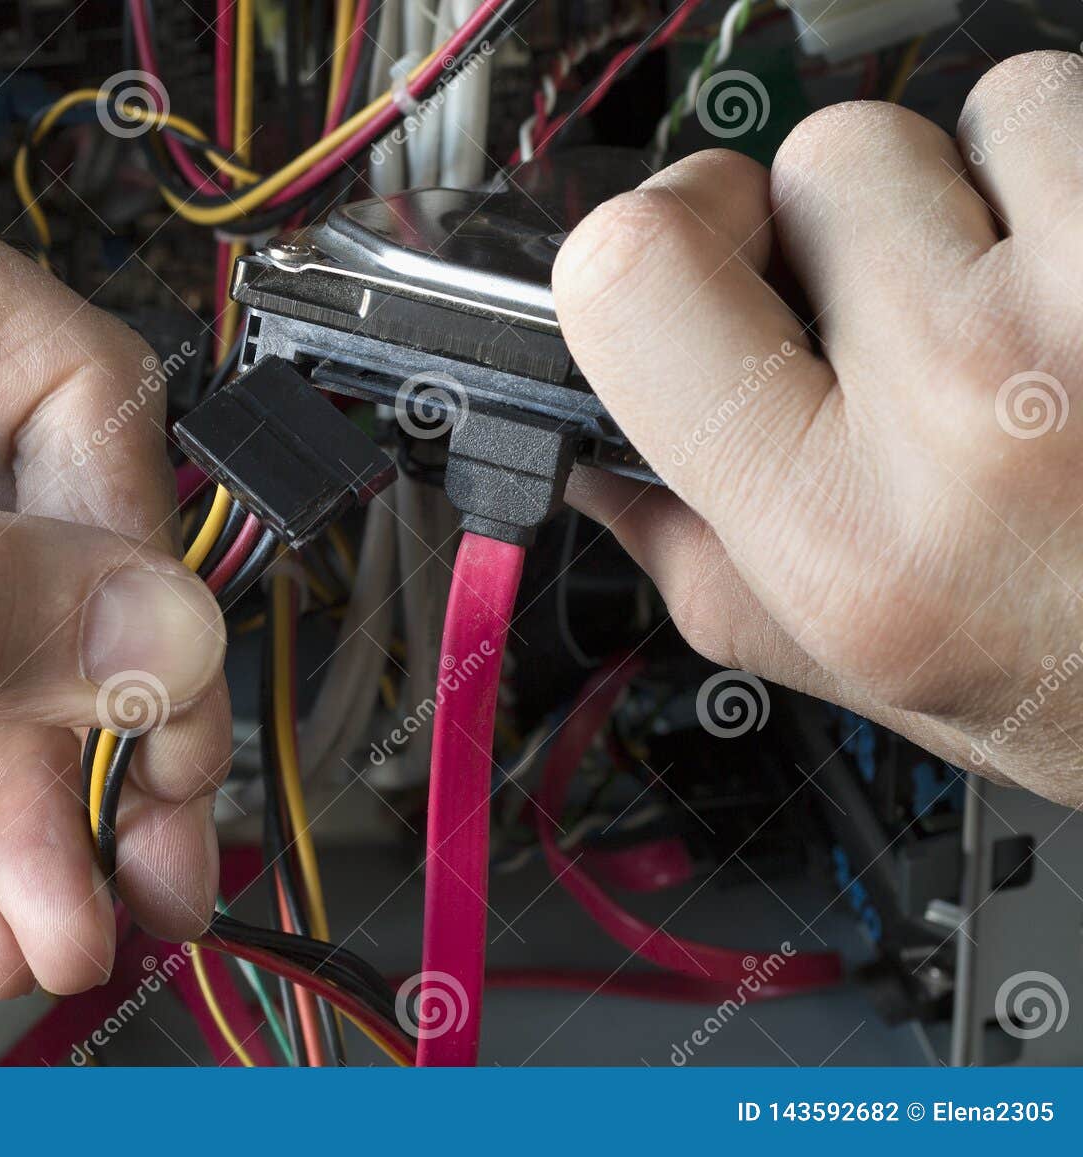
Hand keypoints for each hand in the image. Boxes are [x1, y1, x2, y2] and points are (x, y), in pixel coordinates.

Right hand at [553, 52, 1082, 807]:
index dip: (655, 237)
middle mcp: (973, 402)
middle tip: (901, 322)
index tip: (705, 256)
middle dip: (838, 223)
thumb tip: (602, 469)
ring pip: (955, 116)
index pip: (631, 274)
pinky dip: (1070, 175)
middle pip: (810, 157)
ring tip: (1024, 316)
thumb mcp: (873, 674)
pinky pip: (1070, 109)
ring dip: (973, 191)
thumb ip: (706, 570)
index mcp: (844, 534)